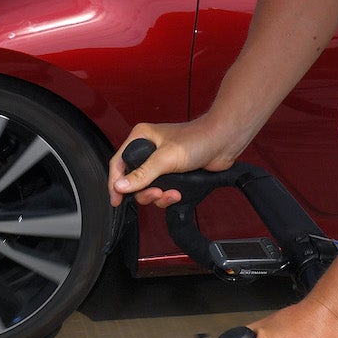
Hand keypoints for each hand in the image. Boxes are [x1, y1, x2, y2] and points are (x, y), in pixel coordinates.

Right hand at [107, 119, 242, 208]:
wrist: (222, 143)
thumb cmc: (198, 139)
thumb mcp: (166, 158)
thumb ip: (142, 174)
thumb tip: (120, 185)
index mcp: (141, 138)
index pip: (118, 163)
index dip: (115, 182)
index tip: (116, 199)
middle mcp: (148, 150)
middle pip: (132, 180)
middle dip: (143, 192)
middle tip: (153, 194)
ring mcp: (160, 163)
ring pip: (147, 189)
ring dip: (157, 196)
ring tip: (170, 193)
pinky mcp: (172, 174)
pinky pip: (161, 191)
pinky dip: (168, 196)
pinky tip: (177, 193)